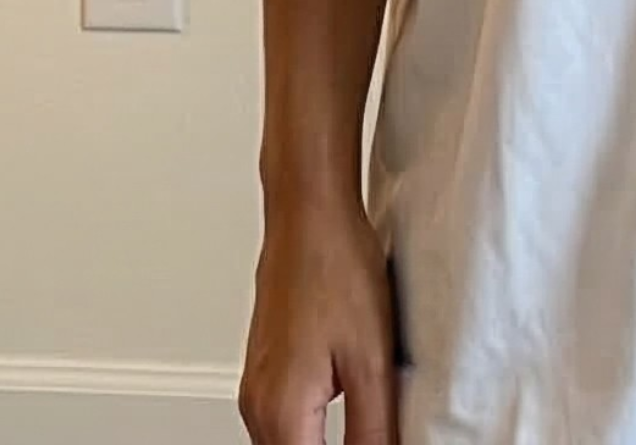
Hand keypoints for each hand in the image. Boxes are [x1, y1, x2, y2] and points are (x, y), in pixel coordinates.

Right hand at [239, 195, 396, 444]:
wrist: (309, 214)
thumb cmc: (335, 269)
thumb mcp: (371, 361)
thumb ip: (374, 431)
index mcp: (283, 415)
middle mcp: (258, 408)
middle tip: (377, 438)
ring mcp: (258, 389)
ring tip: (368, 436)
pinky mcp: (265, 371)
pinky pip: (282, 426)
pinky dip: (310, 436)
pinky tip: (343, 424)